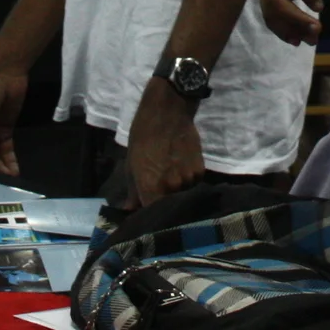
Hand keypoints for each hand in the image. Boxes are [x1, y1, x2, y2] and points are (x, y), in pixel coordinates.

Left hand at [125, 81, 205, 205]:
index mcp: (151, 190)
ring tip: (171, 175)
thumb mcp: (131, 165)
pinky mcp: (200, 172)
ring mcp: (188, 181)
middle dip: (163, 203)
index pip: (151, 216)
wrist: (167, 113)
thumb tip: (128, 211)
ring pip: (182, 196)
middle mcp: (172, 190)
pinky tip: (181, 166)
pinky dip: (187, 180)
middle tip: (159, 191)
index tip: (147, 214)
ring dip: (177, 191)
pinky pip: (193, 184)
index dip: (149, 217)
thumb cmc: (143, 138)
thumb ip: (133, 192)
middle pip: (169, 207)